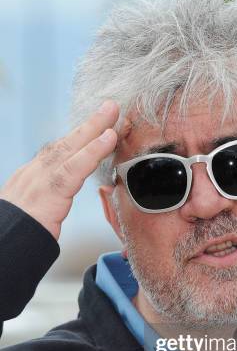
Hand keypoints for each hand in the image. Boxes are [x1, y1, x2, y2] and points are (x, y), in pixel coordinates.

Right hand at [0, 100, 118, 239]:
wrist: (4, 243)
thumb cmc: (20, 232)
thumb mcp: (35, 211)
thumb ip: (48, 200)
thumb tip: (59, 199)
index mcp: (33, 177)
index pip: (60, 153)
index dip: (80, 139)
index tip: (97, 127)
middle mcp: (35, 172)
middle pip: (66, 143)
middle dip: (90, 124)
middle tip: (110, 107)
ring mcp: (40, 179)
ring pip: (70, 148)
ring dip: (93, 127)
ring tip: (112, 112)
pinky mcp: (48, 191)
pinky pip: (73, 167)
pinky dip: (92, 151)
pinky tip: (107, 138)